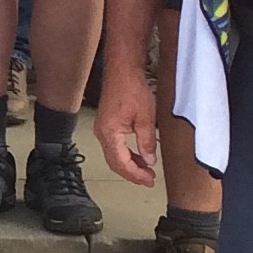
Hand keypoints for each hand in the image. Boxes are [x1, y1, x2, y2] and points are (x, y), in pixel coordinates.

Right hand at [95, 58, 161, 186]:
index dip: (136, 174)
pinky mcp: (106, 125)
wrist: (122, 72)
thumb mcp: (145, 118)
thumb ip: (147, 142)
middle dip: (132, 174)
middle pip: (115, 163)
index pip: (122, 163)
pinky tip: (138, 156)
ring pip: (114, 156)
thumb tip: (149, 160)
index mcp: (110, 134)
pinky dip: (126, 155)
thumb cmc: (132, 89)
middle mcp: (102, 134)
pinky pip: (114, 147)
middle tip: (149, 180)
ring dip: (129, 165)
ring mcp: (102, 130)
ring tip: (146, 171)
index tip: (149, 180)